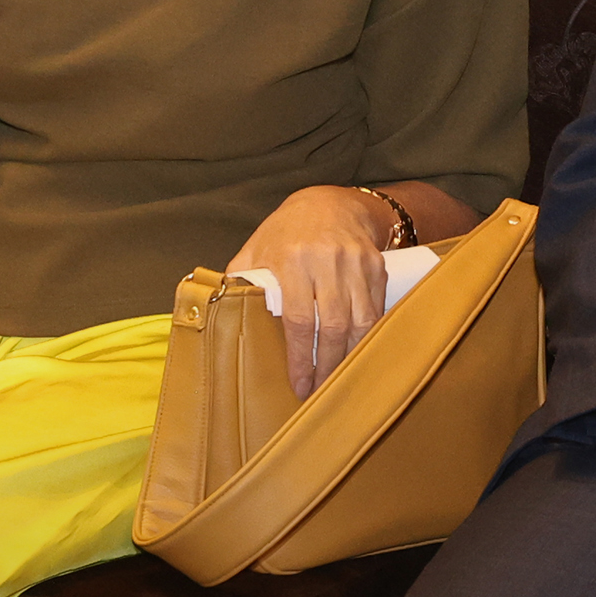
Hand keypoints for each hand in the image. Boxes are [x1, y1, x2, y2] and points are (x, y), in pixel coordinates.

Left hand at [228, 186, 397, 396]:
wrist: (331, 204)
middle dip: (327, 366)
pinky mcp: (376, 267)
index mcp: (292, 259)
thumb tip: (219, 317)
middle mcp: (327, 260)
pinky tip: (359, 356)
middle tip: (321, 392)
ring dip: (351, 357)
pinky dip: (369, 337)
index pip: (299, 319)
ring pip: (360, 322)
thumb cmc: (286, 233)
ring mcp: (356, 264)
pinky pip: (376, 311)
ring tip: (340, 381)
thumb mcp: (257, 249)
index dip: (300, 357)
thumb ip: (240, 281)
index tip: (299, 384)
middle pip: (333, 326)